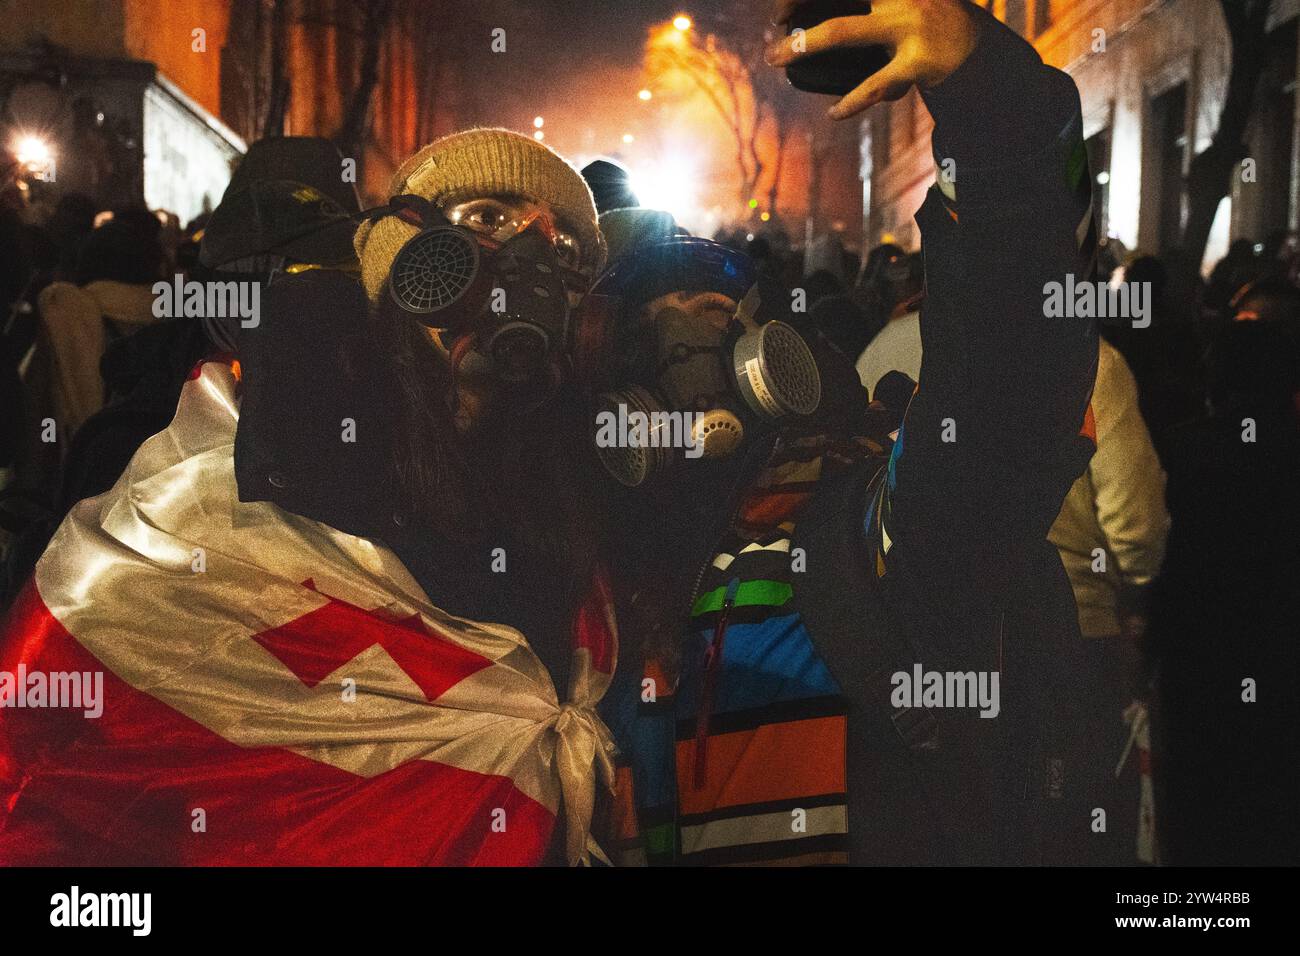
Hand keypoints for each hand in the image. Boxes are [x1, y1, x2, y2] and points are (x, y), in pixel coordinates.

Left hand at [766, 0, 978, 118]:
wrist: (976, 49)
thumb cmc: (925, 22)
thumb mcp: (897, 4)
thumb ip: (868, 8)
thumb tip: (811, 26)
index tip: (784, 6)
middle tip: (775, 20)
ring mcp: (909, 24)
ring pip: (843, 32)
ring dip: (803, 44)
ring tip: (776, 57)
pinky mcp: (919, 61)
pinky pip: (876, 83)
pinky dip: (852, 101)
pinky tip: (835, 112)